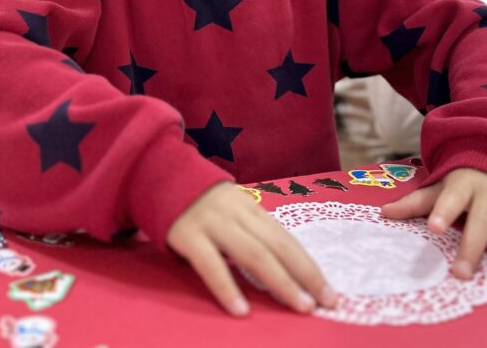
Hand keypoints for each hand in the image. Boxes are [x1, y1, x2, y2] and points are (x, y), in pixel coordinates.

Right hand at [166, 182, 337, 317]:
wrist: (156, 175)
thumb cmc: (199, 203)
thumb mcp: (231, 210)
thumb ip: (251, 232)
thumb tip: (283, 267)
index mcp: (250, 208)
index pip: (287, 239)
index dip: (309, 266)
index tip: (329, 292)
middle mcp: (237, 213)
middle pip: (277, 246)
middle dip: (305, 275)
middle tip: (325, 303)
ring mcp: (213, 223)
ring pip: (253, 253)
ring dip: (279, 282)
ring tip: (298, 306)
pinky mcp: (188, 235)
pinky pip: (210, 265)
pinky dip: (227, 288)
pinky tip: (241, 310)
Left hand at [380, 168, 486, 284]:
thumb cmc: (464, 181)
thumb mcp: (440, 186)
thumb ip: (416, 202)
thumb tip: (384, 213)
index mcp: (464, 184)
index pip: (452, 197)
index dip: (444, 211)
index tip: (434, 227)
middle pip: (483, 221)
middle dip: (473, 246)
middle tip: (462, 273)